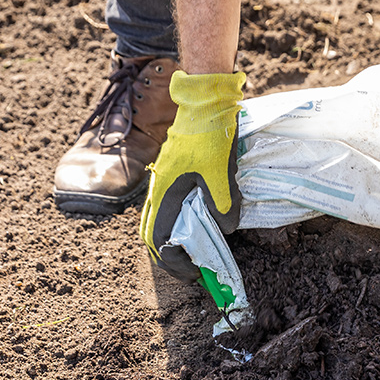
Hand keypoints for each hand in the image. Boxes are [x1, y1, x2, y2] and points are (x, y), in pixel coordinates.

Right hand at [140, 70, 245, 279]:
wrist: (204, 104)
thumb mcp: (222, 175)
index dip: (176, 262)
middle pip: (153, 236)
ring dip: (172, 242)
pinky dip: (176, 226)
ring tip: (194, 254)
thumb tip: (225, 230)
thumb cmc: (211, 138)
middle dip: (170, 258)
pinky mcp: (171, 176)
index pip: (160, 240)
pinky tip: (195, 229)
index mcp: (166, 193)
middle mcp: (158, 191)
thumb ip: (223, 205)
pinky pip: (166, 209)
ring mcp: (162, 183)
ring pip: (157, 223)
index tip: (195, 274)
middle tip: (193, 271)